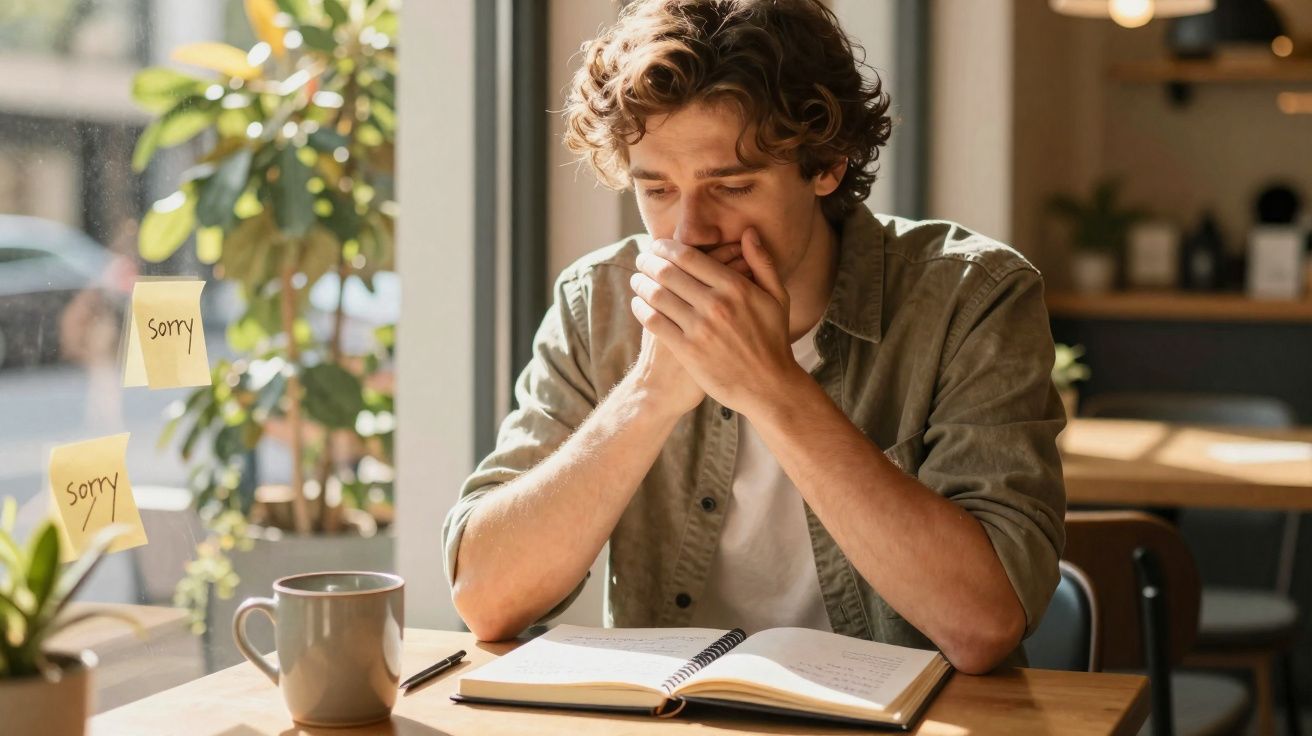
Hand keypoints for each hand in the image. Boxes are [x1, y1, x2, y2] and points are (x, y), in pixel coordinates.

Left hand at [629, 228, 803, 415]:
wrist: (768, 387)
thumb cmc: (773, 339)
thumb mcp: (777, 298)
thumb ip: (762, 262)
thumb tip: (748, 232)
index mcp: (735, 287)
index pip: (688, 257)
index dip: (666, 247)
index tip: (657, 246)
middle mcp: (716, 305)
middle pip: (668, 272)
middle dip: (648, 262)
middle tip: (642, 260)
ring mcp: (700, 329)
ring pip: (657, 295)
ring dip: (641, 283)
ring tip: (637, 280)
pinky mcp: (688, 351)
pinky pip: (655, 322)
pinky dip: (641, 309)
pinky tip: (639, 304)